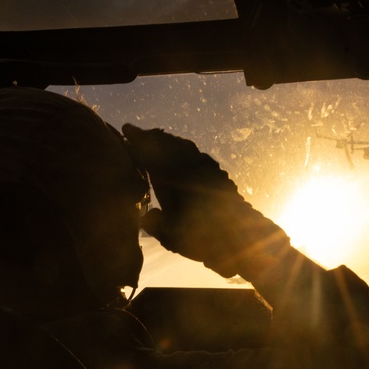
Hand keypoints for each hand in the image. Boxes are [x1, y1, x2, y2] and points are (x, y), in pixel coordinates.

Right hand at [123, 124, 288, 277]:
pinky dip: (184, 151)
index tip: (125, 129)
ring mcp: (206, 168)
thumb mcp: (170, 237)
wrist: (243, 238)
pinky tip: (184, 157)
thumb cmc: (202, 238)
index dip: (137, 139)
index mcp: (171, 176)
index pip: (150, 150)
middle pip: (167, 143)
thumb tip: (145, 217)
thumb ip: (155, 224)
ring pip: (183, 147)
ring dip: (169, 142)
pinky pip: (197, 155)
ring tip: (158, 142)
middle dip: (152, 137)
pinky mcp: (219, 175)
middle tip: (139, 135)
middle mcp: (188, 166)